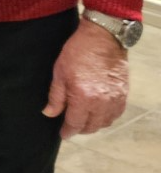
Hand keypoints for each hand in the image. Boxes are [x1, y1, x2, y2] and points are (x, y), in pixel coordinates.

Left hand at [43, 20, 130, 137]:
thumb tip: (49, 114)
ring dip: (94, 125)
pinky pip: (116, 114)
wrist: (102, 38)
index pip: (75, 123)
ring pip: (105, 122)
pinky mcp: (123, 94)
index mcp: (84, 98)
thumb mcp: (59, 73)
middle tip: (72, 126)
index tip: (63, 134)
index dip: (68, 131)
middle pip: (92, 126)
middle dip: (80, 129)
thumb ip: (56, 97)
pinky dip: (107, 117)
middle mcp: (101, 102)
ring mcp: (115, 99)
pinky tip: (99, 113)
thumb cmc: (77, 52)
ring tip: (85, 120)